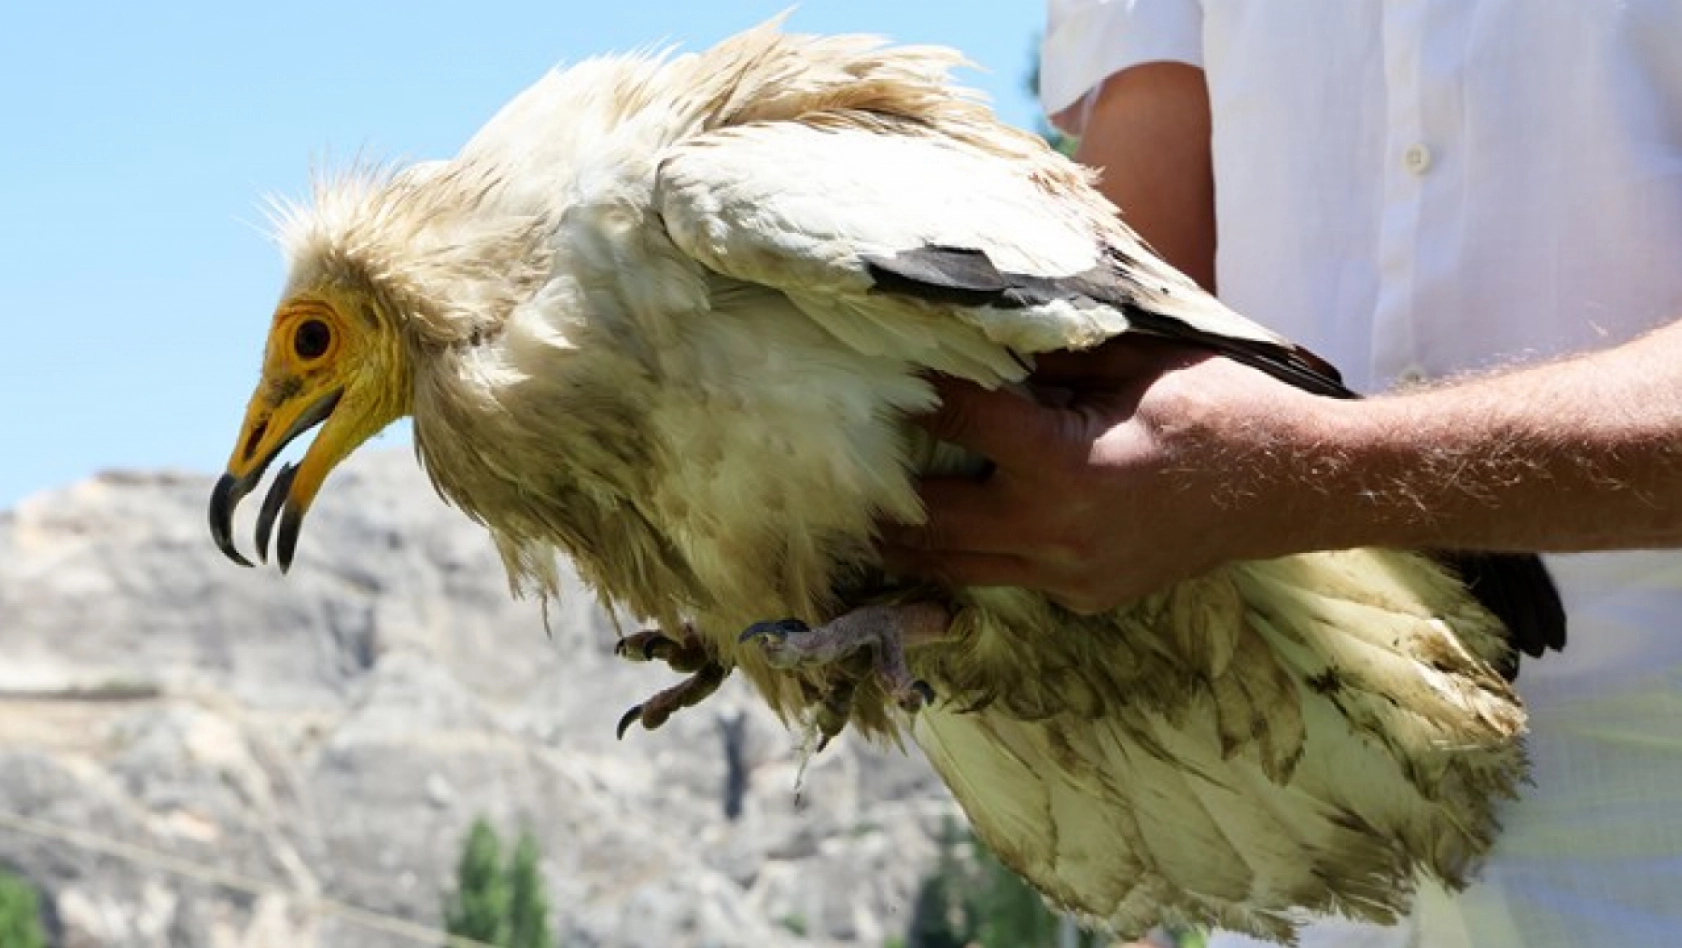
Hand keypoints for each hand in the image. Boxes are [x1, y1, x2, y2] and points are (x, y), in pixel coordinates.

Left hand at [882, 338, 1328, 612]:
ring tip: (871, 498)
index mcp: (1065, 465)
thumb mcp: (1140, 360)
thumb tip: (979, 332)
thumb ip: (1053, 355)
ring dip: (914, 532)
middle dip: (884, 484)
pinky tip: (961, 514)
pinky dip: (978, 546)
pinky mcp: (1085, 597)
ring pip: (954, 566)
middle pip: (926, 519)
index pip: (957, 418)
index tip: (880, 364)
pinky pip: (1007, 575)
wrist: (1295, 487)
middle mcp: (1056, 534)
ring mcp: (1069, 577)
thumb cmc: (1225, 407)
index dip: (917, 386)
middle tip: (847, 449)